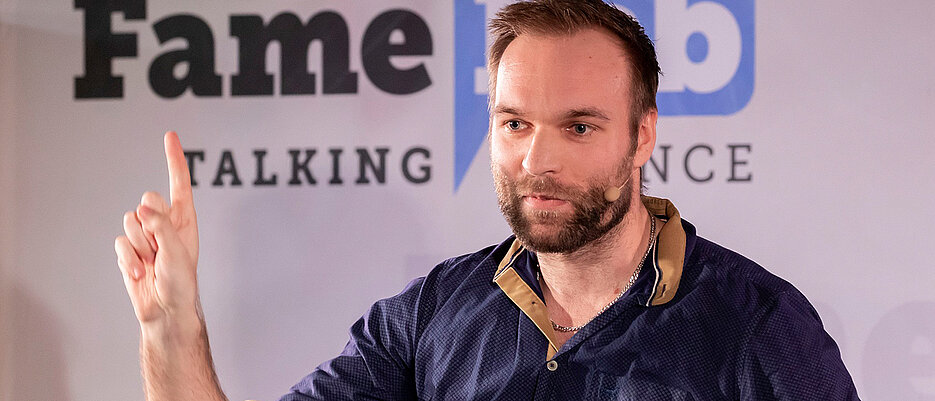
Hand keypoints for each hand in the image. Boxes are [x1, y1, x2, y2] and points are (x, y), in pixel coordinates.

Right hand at [115, 131, 200, 331]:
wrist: (164, 310)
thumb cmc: (180, 282)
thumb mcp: (177, 250)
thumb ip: (162, 225)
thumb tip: (144, 207)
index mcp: (184, 218)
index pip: (178, 182)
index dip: (174, 158)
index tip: (170, 135)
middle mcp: (164, 222)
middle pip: (146, 200)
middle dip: (151, 222)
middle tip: (161, 247)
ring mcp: (145, 235)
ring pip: (129, 221)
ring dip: (140, 245)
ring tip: (153, 263)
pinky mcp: (128, 249)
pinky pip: (118, 242)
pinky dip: (128, 259)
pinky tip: (139, 273)